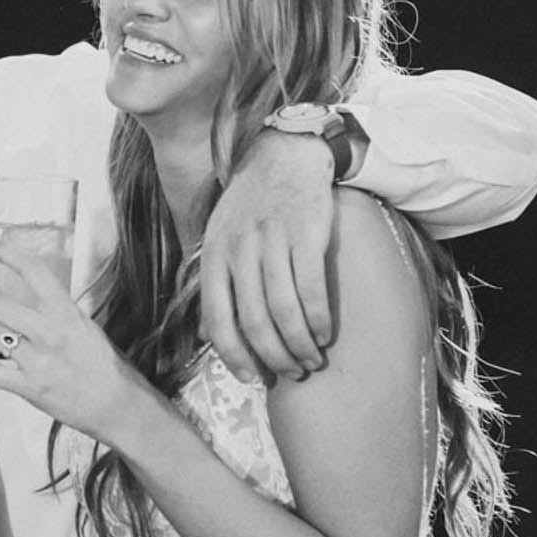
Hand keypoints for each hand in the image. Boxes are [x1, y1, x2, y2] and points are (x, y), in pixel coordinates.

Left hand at [0, 239, 148, 444]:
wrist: (119, 405)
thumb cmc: (104, 366)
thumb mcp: (85, 327)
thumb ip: (57, 313)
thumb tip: (24, 302)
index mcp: (66, 312)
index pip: (31, 269)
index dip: (2, 252)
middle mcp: (50, 331)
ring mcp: (38, 360)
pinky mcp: (28, 387)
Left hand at [200, 131, 338, 383]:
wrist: (283, 156)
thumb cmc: (251, 207)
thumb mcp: (219, 241)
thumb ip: (216, 285)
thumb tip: (210, 335)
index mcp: (214, 257)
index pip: (218, 321)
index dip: (235, 357)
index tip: (252, 379)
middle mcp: (239, 250)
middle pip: (255, 323)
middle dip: (275, 357)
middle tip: (292, 373)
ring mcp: (272, 241)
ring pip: (285, 311)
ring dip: (300, 344)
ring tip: (312, 359)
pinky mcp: (306, 233)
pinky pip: (312, 288)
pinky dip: (319, 319)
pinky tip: (326, 333)